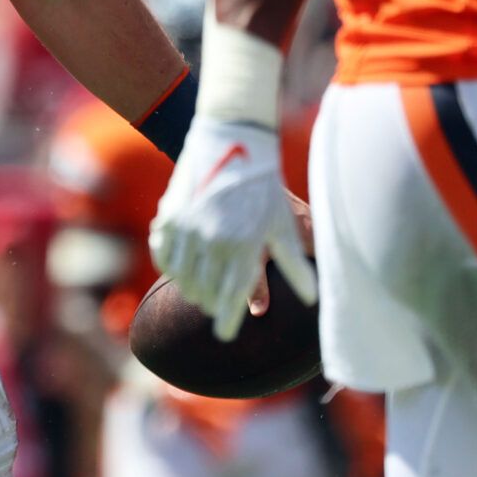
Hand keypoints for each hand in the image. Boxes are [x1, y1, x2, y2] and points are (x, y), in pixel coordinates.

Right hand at [148, 116, 316, 341]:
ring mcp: (188, 229)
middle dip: (211, 304)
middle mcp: (214, 242)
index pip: (232, 299)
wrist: (231, 142)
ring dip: (192, 289)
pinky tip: (180, 269)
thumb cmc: (263, 186)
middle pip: (206, 292)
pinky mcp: (170, 217)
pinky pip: (164, 257)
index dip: (227, 321)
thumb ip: (295, 265)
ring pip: (183, 278)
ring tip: (200, 291)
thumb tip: (313, 300)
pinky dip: (171, 268)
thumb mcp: (283, 225)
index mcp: (245, 247)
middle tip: (216, 308)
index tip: (224, 334)